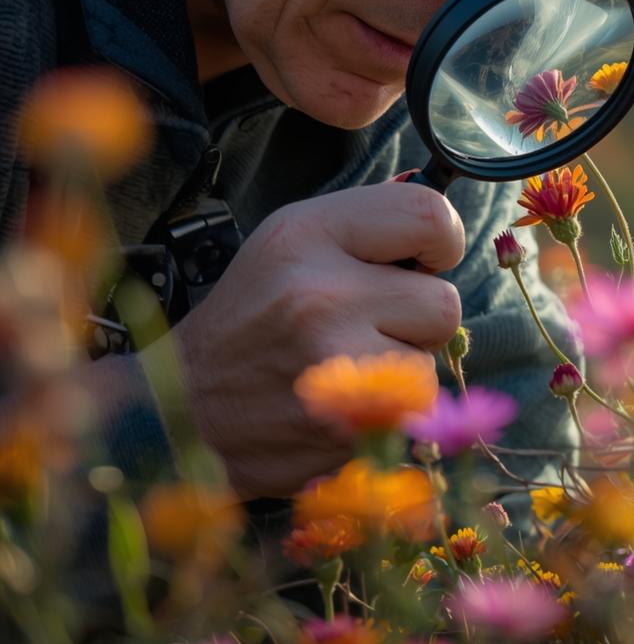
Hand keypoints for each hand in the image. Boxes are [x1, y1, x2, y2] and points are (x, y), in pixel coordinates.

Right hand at [144, 182, 464, 497]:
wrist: (179, 410)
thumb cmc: (255, 315)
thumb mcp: (294, 243)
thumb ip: (368, 228)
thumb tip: (443, 228)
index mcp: (307, 234)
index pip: (428, 215)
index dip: (444, 240)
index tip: (425, 259)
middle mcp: (320, 293)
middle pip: (443, 301)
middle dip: (419, 317)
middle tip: (370, 323)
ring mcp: (331, 365)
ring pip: (431, 362)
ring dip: (404, 366)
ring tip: (348, 364)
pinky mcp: (341, 428)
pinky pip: (410, 412)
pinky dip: (388, 410)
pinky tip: (341, 403)